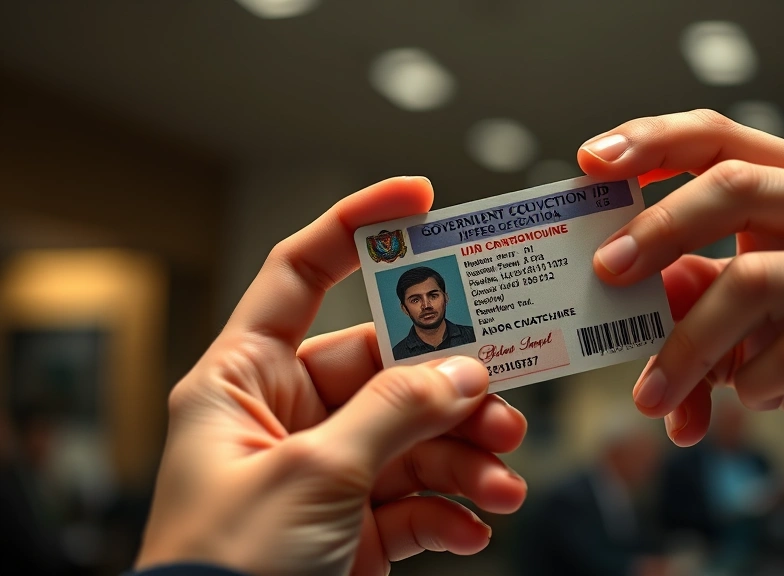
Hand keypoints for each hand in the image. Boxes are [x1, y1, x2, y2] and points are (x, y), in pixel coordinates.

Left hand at [135, 177, 527, 575]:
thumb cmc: (220, 568)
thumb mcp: (312, 475)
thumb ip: (393, 414)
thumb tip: (463, 373)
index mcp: (243, 380)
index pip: (300, 274)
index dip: (356, 227)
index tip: (420, 201)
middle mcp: (285, 417)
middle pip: (386, 370)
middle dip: (449, 389)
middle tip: (500, 401)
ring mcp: (325, 473)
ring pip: (413, 439)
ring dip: (464, 459)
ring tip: (501, 481)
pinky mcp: (354, 527)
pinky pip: (415, 501)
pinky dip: (451, 512)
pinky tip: (475, 525)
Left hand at [578, 111, 783, 492]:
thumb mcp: (769, 315)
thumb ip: (712, 290)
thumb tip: (652, 278)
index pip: (724, 139)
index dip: (653, 143)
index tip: (592, 162)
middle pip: (735, 189)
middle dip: (657, 231)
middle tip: (606, 272)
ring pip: (757, 280)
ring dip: (689, 345)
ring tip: (653, 394)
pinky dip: (757, 378)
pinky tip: (748, 396)